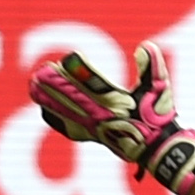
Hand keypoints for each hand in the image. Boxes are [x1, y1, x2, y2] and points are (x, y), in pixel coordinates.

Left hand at [30, 45, 194, 194]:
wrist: (157, 148)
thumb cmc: (159, 116)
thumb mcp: (160, 88)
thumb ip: (153, 67)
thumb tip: (146, 46)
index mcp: (118, 104)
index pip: (96, 84)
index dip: (81, 71)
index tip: (66, 59)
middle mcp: (102, 117)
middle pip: (74, 98)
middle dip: (56, 85)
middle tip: (39, 72)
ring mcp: (94, 127)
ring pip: (66, 111)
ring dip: (49, 98)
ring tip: (33, 86)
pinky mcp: (92, 135)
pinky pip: (69, 126)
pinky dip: (56, 117)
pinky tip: (44, 110)